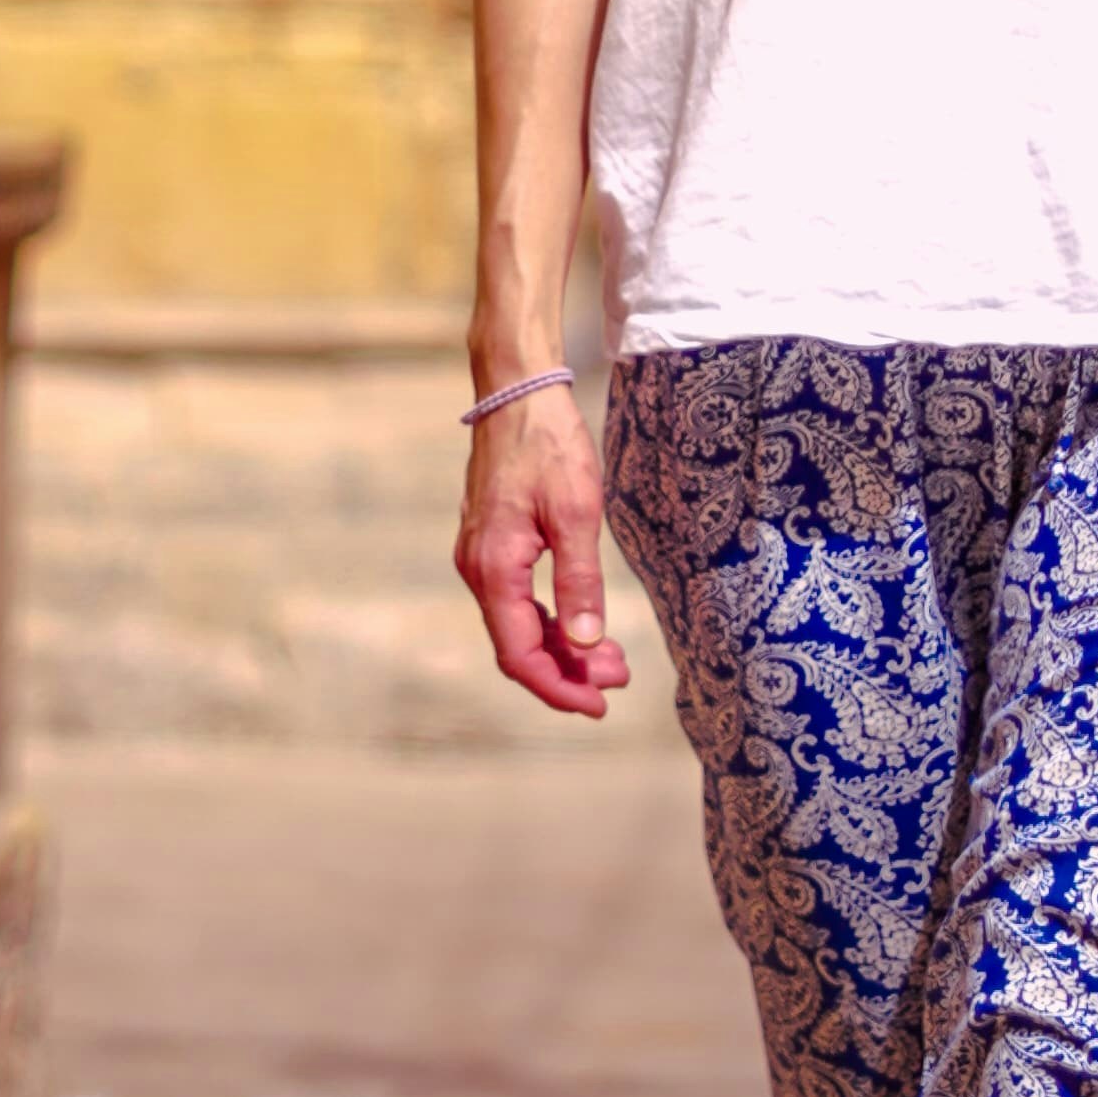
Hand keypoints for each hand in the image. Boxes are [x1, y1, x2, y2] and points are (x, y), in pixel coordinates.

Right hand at [456, 387, 629, 718]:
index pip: (519, 654)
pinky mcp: (491, 543)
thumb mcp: (575, 513)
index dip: (558, 687)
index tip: (597, 705)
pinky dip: (549, 619)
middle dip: (568, 671)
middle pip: (518, 645)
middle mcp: (478, 570)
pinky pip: (516, 600)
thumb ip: (579, 582)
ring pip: (518, 624)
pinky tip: (581, 623)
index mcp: (494, 569)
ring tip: (611, 659)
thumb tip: (587, 644)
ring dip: (562, 646)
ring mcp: (480, 556)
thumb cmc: (549, 446)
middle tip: (619, 681)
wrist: (516, 391)